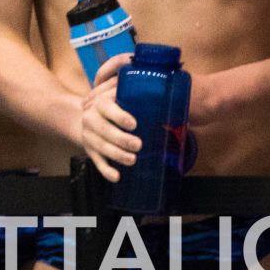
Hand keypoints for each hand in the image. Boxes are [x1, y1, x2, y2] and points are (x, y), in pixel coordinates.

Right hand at [76, 52, 140, 182]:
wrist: (94, 116)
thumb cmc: (127, 103)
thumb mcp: (134, 93)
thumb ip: (148, 95)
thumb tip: (180, 102)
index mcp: (101, 101)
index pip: (106, 106)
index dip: (118, 115)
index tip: (133, 123)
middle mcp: (91, 117)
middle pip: (102, 129)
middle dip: (120, 138)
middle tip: (138, 145)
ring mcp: (89, 135)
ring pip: (99, 146)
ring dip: (115, 154)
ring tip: (132, 160)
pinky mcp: (91, 149)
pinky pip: (96, 161)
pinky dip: (105, 170)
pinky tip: (116, 177)